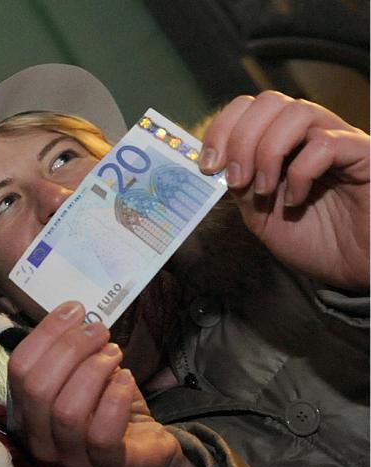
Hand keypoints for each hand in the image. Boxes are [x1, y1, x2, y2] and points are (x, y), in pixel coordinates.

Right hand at [8, 301, 201, 466]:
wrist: (147, 449)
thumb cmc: (108, 405)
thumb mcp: (83, 372)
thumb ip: (70, 349)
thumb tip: (72, 313)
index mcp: (27, 410)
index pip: (18, 369)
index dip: (45, 334)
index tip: (75, 310)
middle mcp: (41, 438)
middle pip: (37, 389)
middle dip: (70, 349)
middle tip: (99, 330)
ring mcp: (71, 457)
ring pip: (66, 411)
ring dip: (93, 371)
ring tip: (114, 353)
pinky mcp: (107, 466)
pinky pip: (101, 434)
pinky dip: (115, 399)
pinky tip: (127, 379)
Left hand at [199, 91, 369, 289]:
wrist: (354, 268)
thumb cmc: (314, 241)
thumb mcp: (261, 216)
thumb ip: (241, 187)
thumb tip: (215, 163)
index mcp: (285, 143)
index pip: (250, 108)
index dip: (223, 129)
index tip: (208, 165)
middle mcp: (312, 134)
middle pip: (270, 101)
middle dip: (241, 139)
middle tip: (235, 179)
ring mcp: (340, 141)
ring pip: (298, 111)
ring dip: (268, 151)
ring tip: (264, 189)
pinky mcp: (365, 156)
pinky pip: (327, 144)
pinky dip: (300, 172)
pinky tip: (296, 200)